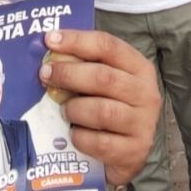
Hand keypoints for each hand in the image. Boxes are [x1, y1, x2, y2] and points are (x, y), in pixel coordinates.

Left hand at [40, 29, 160, 186]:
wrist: (130, 150)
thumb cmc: (113, 105)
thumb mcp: (107, 80)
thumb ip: (86, 65)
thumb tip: (51, 52)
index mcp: (139, 67)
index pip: (108, 46)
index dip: (77, 40)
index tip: (50, 40)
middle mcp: (145, 93)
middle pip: (103, 77)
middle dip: (69, 74)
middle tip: (45, 74)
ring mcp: (142, 123)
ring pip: (101, 111)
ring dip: (75, 109)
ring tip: (64, 110)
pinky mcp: (133, 151)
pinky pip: (100, 143)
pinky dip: (81, 138)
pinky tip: (74, 134)